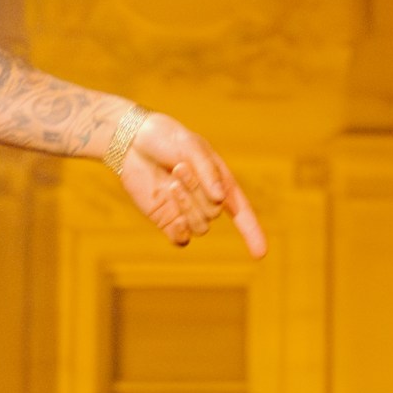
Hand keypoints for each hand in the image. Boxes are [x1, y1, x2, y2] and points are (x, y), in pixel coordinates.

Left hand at [116, 112, 268, 256]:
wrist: (131, 141)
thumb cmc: (165, 138)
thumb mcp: (191, 146)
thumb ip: (208, 171)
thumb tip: (219, 198)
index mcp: (219, 181)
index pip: (242, 211)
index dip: (252, 232)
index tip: (261, 253)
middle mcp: (205, 200)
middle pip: (214, 213)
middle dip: (198, 192)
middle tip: (180, 169)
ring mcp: (185, 212)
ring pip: (200, 226)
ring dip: (188, 206)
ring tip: (172, 183)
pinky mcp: (166, 220)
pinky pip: (181, 240)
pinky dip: (182, 234)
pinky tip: (176, 219)